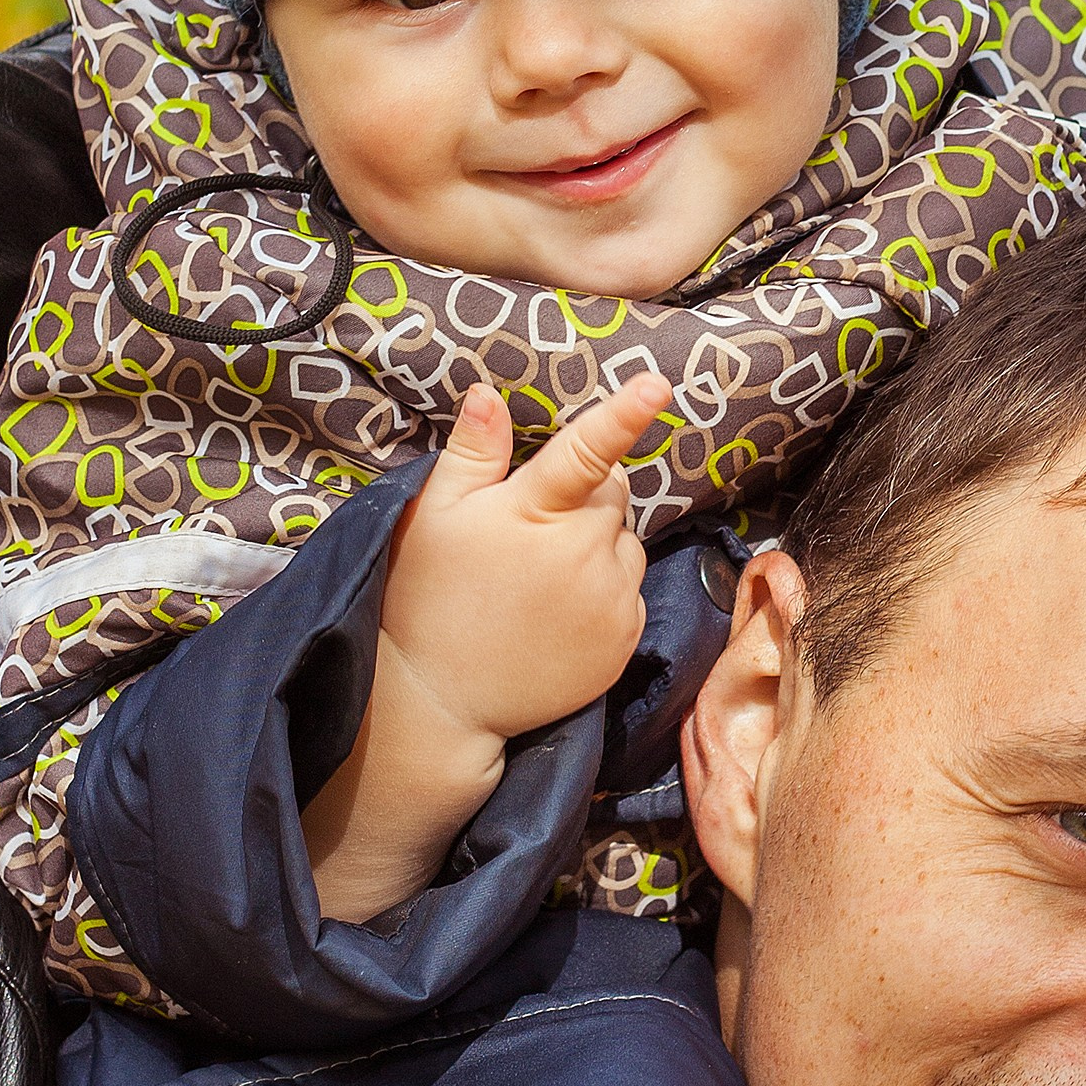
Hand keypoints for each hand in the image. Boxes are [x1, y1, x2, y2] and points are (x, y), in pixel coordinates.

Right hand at [302, 371, 671, 921]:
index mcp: (534, 514)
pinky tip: (559, 610)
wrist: (440, 701)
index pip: (586, 452)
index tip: (657, 384)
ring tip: (542, 576)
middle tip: (532, 526)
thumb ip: (471, 453)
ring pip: (626, 542)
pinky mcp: (624, 641)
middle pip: (613, 493)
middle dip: (585, 495)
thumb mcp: (434, 518)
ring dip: (598, 543)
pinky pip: (632, 591)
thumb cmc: (429, 597)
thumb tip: (487, 394)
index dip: (624, 414)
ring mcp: (610, 601)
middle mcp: (583, 554)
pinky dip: (607, 589)